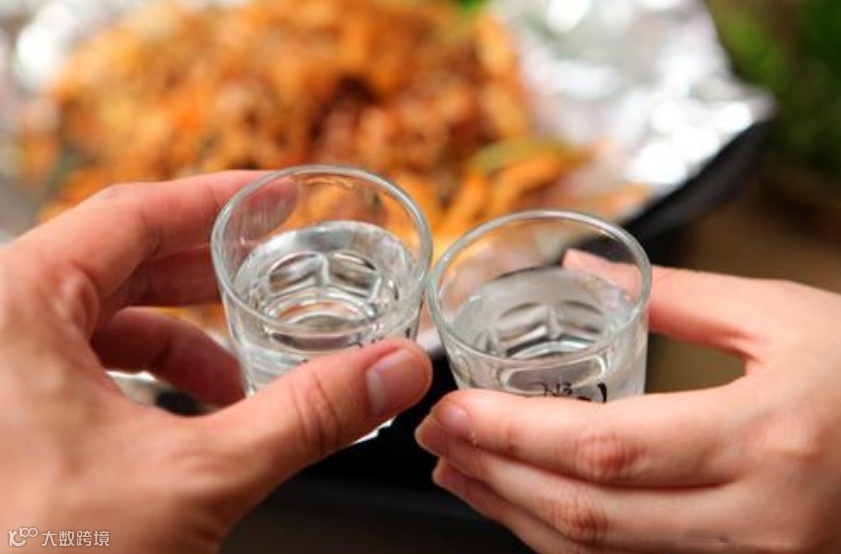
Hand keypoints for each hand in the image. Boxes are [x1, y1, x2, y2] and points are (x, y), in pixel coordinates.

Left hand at [0, 172, 431, 552]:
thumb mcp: (195, 479)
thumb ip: (306, 415)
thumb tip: (392, 371)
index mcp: (13, 307)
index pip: (131, 215)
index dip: (217, 200)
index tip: (277, 196)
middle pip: (116, 262)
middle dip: (205, 275)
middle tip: (270, 269)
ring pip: (97, 319)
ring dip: (179, 340)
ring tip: (239, 376)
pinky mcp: (5, 416)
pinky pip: (76, 365)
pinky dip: (141, 378)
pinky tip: (190, 415)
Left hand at [417, 267, 840, 552]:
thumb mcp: (788, 317)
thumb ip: (681, 297)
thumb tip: (588, 273)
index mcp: (766, 439)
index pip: (606, 449)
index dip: (516, 436)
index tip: (451, 411)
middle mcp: (759, 520)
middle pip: (592, 516)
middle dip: (498, 481)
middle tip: (437, 444)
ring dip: (520, 517)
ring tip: (463, 475)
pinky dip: (574, 541)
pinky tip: (532, 508)